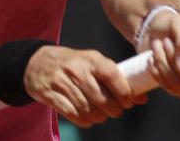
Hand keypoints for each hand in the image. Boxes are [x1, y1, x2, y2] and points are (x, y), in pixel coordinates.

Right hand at [24, 45, 146, 126]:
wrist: (37, 62)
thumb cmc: (73, 64)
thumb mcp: (93, 63)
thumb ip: (116, 79)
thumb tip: (142, 97)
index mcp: (91, 59)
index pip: (112, 75)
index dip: (124, 92)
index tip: (129, 101)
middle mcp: (77, 70)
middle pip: (101, 98)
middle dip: (113, 109)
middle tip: (116, 111)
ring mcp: (63, 82)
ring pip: (88, 109)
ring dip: (99, 117)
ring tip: (102, 115)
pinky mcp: (51, 95)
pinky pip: (72, 114)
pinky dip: (84, 120)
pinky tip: (87, 118)